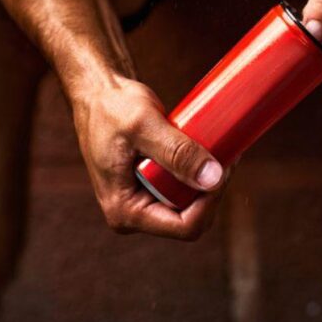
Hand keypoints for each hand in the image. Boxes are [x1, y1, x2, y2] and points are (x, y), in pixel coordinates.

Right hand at [70, 75, 229, 240]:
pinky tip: (210, 149)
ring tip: (219, 146)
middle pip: (191, 217)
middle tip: (225, 151)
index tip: (224, 166)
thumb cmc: (111, 106)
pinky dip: (199, 171)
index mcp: (125, 211)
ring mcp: (142, 201)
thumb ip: (177, 152)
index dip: (211, 201)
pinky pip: (183, 189)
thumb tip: (213, 178)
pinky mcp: (150, 187)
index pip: (185, 226)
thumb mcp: (144, 126)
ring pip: (190, 203)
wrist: (96, 94)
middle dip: (212, 188)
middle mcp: (133, 214)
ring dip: (208, 179)